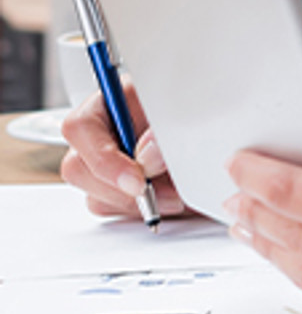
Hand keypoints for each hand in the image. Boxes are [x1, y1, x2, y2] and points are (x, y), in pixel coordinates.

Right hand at [59, 80, 185, 218]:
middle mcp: (99, 136)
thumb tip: (146, 155)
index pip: (80, 128)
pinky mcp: (116, 189)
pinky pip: (115, 210)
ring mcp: (104, 165)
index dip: (104, 159)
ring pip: (96, 196)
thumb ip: (162, 129)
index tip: (137, 181)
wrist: (210, 125)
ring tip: (177, 195)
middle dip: (122, 190)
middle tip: (164, 194)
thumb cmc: (191, 108)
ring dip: (137, 204)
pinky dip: (143, 210)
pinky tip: (171, 199)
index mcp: (108, 103)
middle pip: (78, 169)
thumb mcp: (180, 109)